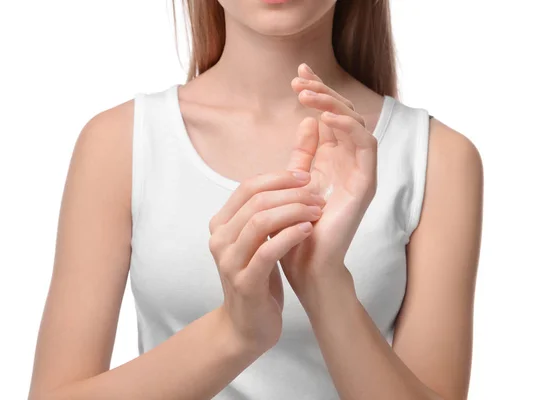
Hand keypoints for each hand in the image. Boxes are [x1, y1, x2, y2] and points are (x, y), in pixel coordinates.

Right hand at [208, 169, 325, 351]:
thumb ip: (261, 214)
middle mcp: (219, 239)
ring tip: (317, 211)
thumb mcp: (255, 242)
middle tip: (318, 196)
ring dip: (294, 212)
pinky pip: (268, 251)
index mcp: (220, 224)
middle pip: (256, 201)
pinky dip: (291, 236)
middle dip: (292, 194)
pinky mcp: (244, 282)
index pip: (247, 187)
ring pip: (261, 222)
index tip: (305, 176)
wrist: (247, 326)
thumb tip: (286, 182)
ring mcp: (229, 261)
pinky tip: (308, 230)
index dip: (278, 177)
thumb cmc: (256, 279)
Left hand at [278, 63, 378, 296]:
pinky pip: (365, 146)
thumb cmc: (295, 225)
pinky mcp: (366, 184)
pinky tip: (324, 116)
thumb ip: (303, 153)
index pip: (330, 116)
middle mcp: (349, 162)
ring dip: (333, 104)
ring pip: (357, 124)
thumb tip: (307, 120)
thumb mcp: (294, 180)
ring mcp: (360, 172)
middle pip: (344, 114)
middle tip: (299, 79)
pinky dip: (348, 127)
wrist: (304, 262)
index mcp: (333, 159)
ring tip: (307, 93)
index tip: (296, 74)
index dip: (317, 92)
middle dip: (323, 92)